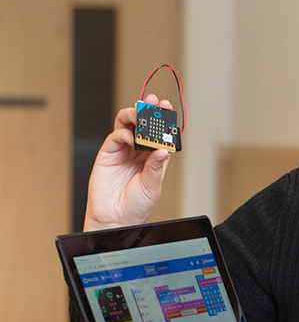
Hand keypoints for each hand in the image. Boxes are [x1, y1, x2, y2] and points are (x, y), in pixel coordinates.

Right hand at [83, 94, 171, 230]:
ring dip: (134, 115)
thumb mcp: (152, 186)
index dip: (163, 121)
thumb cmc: (136, 206)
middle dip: (149, 111)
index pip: (159, 134)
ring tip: (141, 113)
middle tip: (154, 103)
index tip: (168, 109)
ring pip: (127, 125)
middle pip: (143, 125)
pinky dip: (123, 133)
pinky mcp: (108, 154)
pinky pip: (115, 137)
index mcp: (153, 158)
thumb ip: (155, 167)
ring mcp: (123, 151)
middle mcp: (138, 152)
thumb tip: (163, 150)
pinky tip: (130, 137)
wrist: (115, 218)